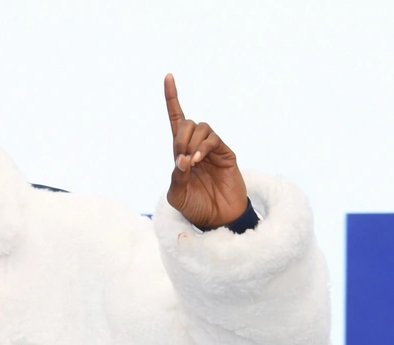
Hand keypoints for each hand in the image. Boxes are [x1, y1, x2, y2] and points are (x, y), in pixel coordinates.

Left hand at [165, 74, 247, 229]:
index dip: (172, 99)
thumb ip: (176, 178)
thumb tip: (181, 158)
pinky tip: (198, 161)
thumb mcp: (177, 196)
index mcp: (180, 154)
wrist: (218, 219)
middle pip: (186, 123)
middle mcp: (195, 147)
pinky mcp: (225, 153)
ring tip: (191, 164)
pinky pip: (212, 139)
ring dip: (191, 142)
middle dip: (180, 136)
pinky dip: (202, 147)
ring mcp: (211, 149)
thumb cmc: (195, 208)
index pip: (176, 121)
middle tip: (181, 159)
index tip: (168, 76)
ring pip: (200, 127)